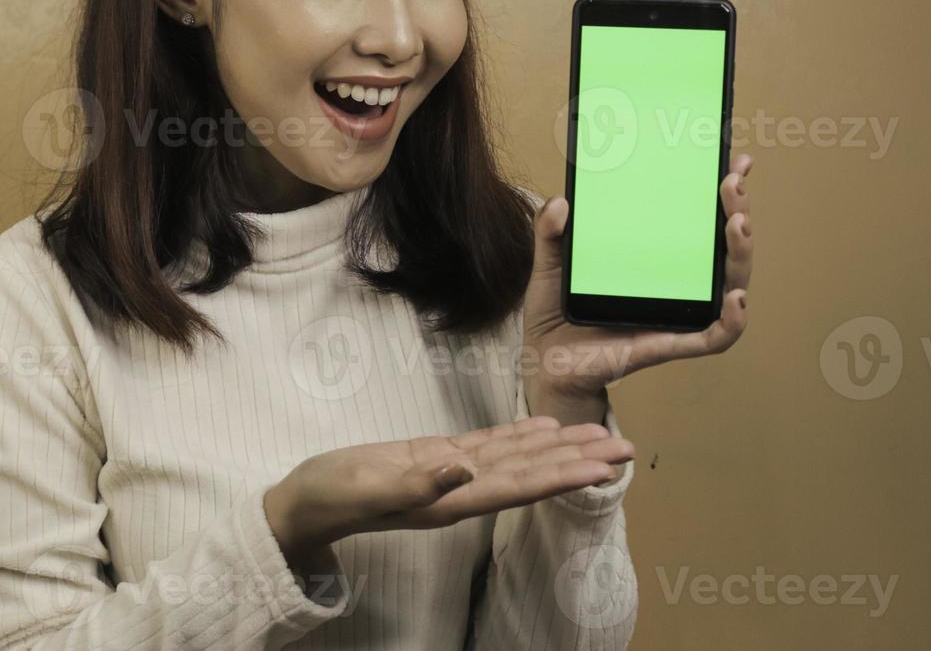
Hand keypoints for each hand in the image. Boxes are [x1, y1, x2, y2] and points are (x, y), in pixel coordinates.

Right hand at [264, 416, 633, 561]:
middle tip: (625, 448)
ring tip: (600, 436)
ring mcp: (449, 474)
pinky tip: (543, 428)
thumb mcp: (369, 488)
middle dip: (577, 460)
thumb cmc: (332, 497)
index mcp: (452, 501)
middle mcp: (461, 490)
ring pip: (516, 457)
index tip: (602, 466)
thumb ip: (417, 483)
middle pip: (532, 473)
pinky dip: (519, 436)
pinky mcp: (434, 457)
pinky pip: (488, 445)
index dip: (563, 475)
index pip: (521, 487)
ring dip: (559, 447)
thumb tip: (465, 469)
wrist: (305, 502)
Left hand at [520, 154, 755, 423]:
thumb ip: (551, 232)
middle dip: (737, 211)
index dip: (723, 193)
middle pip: (724, 247)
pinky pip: (715, 336)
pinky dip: (733, 321)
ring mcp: (679, 312)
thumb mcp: (551, 262)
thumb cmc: (557, 311)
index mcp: (657, 257)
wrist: (545, 363)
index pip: (700, 221)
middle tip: (732, 183)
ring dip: (742, 254)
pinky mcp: (670, 343)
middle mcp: (677, 282)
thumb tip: (561, 202)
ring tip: (738, 223)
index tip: (734, 161)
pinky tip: (736, 298)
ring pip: (730, 284)